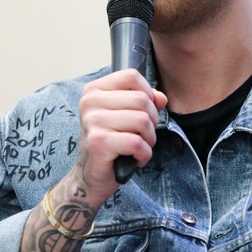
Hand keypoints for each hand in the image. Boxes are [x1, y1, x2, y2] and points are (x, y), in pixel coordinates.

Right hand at [74, 68, 167, 193]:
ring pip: (142, 120)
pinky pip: (137, 142)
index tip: (143, 111)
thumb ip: (145, 101)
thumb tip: (161, 98)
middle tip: (142, 135)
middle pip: (141, 99)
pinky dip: (144, 154)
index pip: (131, 76)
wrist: (92, 175)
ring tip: (138, 146)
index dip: (147, 93)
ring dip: (149, 138)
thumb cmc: (112, 141)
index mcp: (94, 89)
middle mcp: (90, 102)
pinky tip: (135, 158)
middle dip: (152, 120)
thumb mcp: (127, 115)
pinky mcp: (99, 142)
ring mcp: (92, 121)